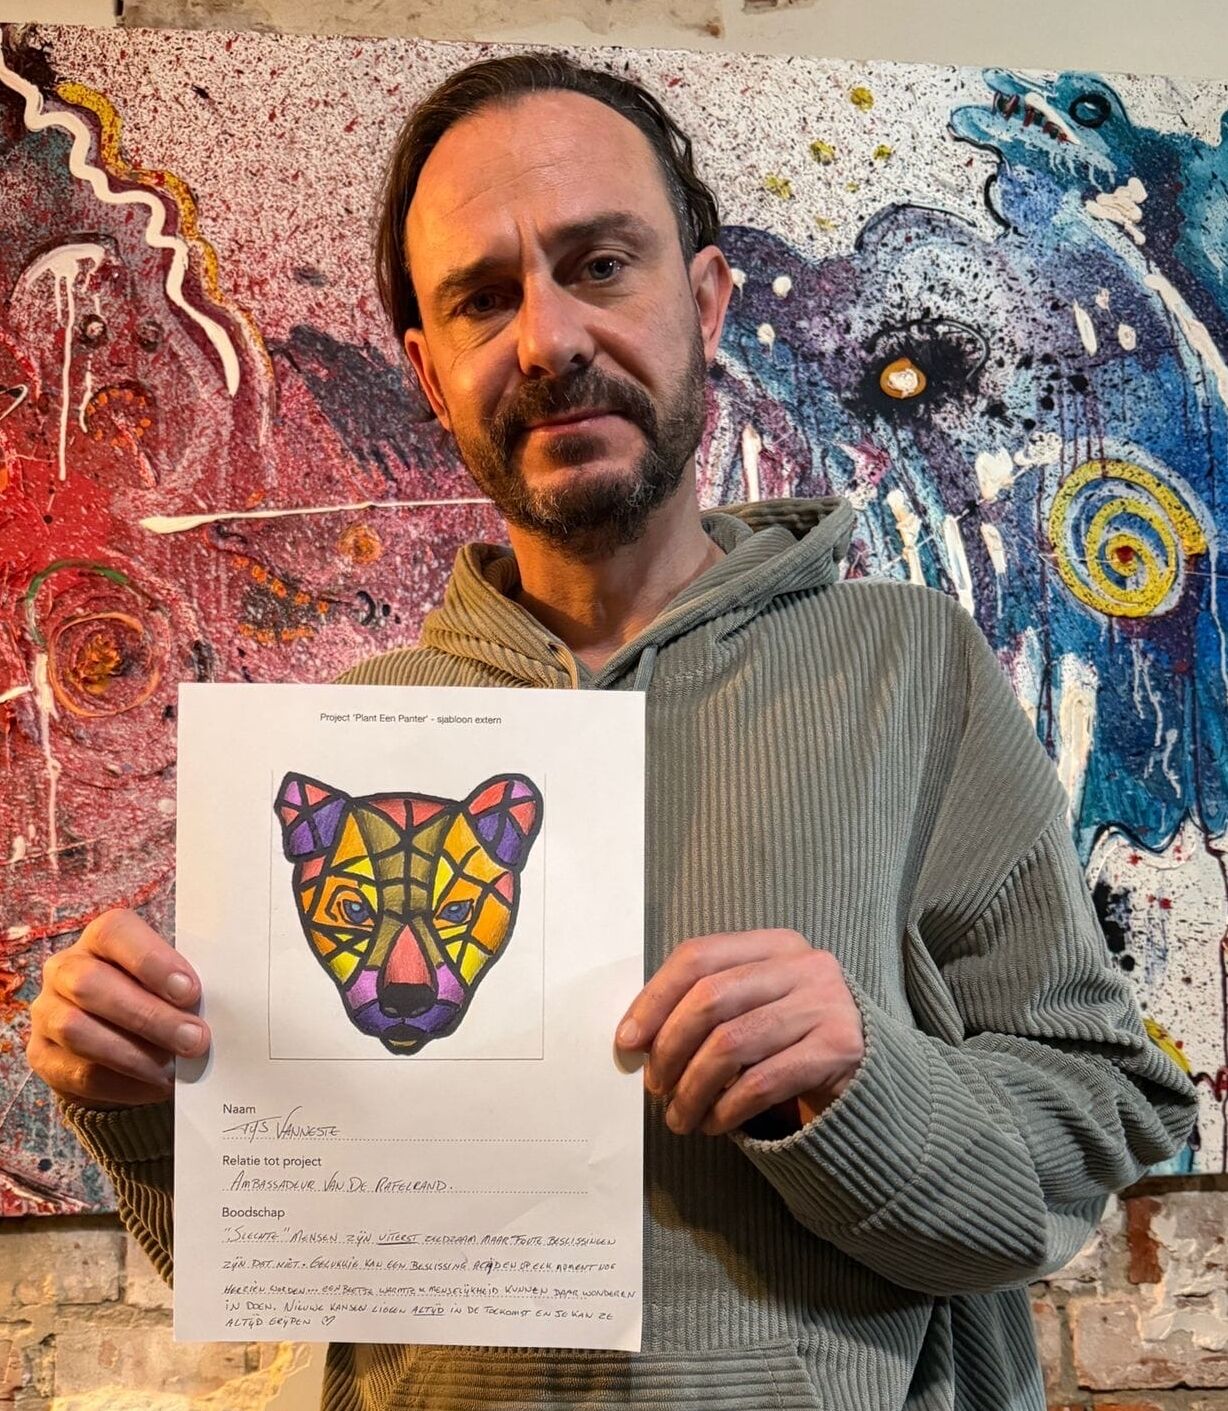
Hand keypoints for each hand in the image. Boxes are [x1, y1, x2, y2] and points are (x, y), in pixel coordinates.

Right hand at [26, 907, 210, 1109]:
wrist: (120, 1039)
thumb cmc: (157, 997)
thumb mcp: (171, 983)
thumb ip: (186, 988)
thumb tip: (219, 1010)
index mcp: (101, 938)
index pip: (116, 933)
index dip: (152, 961)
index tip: (191, 992)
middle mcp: (65, 969)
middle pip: (92, 984)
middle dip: (149, 1016)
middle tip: (195, 1040)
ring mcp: (47, 1012)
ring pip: (78, 1030)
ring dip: (134, 1053)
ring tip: (176, 1069)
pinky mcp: (42, 1055)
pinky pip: (79, 1072)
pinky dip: (124, 1083)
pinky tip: (157, 1086)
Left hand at [615, 929, 863, 1136]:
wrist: (869, 1079)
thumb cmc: (792, 1044)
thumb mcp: (750, 1011)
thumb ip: (703, 1010)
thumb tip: (633, 1039)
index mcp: (773, 944)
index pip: (697, 956)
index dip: (653, 999)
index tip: (626, 1042)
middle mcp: (804, 964)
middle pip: (710, 997)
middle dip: (670, 1048)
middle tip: (654, 1087)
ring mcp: (826, 1002)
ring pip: (731, 1043)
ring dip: (693, 1088)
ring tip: (678, 1117)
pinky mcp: (840, 1048)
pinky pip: (763, 1081)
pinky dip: (727, 1108)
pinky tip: (714, 1124)